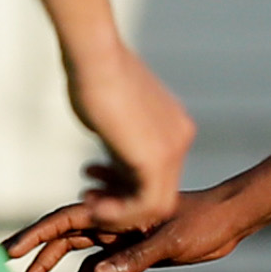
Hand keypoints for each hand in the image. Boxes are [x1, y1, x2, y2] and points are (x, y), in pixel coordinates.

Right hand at [7, 180, 257, 271]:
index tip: (7, 253)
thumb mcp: (170, 242)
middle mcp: (109, 222)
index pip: (62, 222)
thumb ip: (136, 258)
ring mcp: (117, 238)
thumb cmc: (203, 221)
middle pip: (60, 241)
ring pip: (74, 258)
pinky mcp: (128, 253)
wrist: (228, 220)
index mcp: (113, 211)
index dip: (32, 236)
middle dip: (34, 260)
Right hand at [60, 37, 192, 233]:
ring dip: (120, 214)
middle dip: (124, 203)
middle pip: (159, 190)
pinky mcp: (157, 159)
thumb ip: (121, 139)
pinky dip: (120, 214)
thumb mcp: (114, 115)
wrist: (94, 57)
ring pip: (156, 205)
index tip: (94, 185)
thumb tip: (112, 155)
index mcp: (175, 125)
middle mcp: (181, 137)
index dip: (126, 188)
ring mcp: (174, 149)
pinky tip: (94, 207)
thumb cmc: (93, 76)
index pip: (158, 173)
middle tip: (90, 201)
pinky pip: (146, 204)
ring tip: (90, 206)